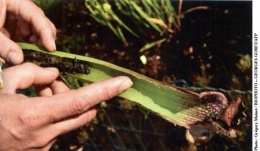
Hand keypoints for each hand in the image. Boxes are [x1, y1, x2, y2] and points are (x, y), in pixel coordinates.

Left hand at [0, 0, 55, 63]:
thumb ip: (2, 45)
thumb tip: (18, 60)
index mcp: (14, 1)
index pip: (36, 16)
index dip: (46, 32)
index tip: (50, 48)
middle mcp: (18, 8)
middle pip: (40, 22)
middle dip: (43, 38)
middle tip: (43, 54)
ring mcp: (15, 17)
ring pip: (34, 31)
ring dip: (36, 44)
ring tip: (34, 56)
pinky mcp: (11, 26)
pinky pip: (25, 36)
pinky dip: (27, 46)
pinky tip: (26, 54)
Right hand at [0, 63, 132, 149]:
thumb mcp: (2, 84)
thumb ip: (31, 73)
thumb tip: (54, 74)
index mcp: (34, 116)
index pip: (81, 100)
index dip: (106, 90)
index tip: (125, 82)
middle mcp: (44, 135)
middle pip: (83, 110)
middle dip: (78, 94)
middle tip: (53, 83)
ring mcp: (43, 146)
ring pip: (70, 119)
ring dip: (63, 103)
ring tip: (38, 93)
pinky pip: (58, 129)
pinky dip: (54, 115)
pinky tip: (35, 109)